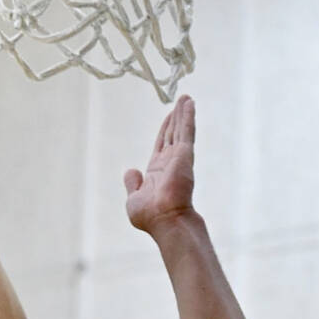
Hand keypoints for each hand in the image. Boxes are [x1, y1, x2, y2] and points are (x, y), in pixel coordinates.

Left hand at [124, 94, 195, 233]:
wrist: (164, 220)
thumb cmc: (150, 215)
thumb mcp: (134, 199)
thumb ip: (133, 184)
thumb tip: (130, 171)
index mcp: (158, 171)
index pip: (162, 145)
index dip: (165, 130)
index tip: (169, 117)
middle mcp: (170, 162)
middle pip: (173, 134)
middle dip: (176, 118)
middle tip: (181, 101)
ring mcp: (178, 158)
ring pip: (180, 130)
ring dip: (184, 113)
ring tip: (186, 97)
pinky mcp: (184, 154)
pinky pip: (186, 131)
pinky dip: (187, 116)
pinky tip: (189, 103)